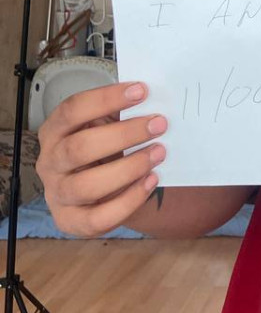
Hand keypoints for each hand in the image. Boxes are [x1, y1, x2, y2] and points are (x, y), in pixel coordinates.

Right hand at [35, 81, 167, 237]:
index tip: (141, 91)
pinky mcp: (71, 221)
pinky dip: (129, 199)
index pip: (72, 110)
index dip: (105, 99)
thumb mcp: (105, 126)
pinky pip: (98, 217)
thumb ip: (120, 113)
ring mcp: (57, 194)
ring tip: (159, 152)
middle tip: (159, 124)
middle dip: (124, 134)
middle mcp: (49, 162)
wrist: (96, 190)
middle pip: (79, 148)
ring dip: (129, 168)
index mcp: (54, 131)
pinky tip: (151, 180)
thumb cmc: (102, 149)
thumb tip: (153, 98)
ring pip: (87, 185)